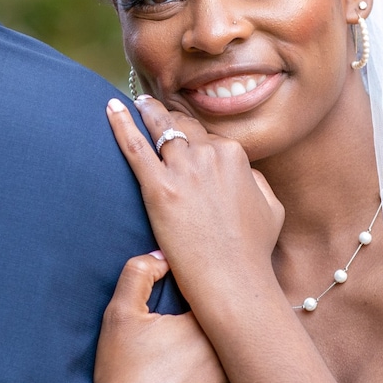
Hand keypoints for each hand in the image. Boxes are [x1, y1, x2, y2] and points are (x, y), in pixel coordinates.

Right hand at [89, 251, 239, 382]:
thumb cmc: (125, 377)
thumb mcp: (120, 317)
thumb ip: (138, 273)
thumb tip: (164, 254)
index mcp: (210, 319)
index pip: (223, 289)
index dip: (212, 288)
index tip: (200, 292)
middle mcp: (233, 347)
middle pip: (241, 320)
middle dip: (232, 314)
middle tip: (214, 316)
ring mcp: (240, 379)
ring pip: (250, 352)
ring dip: (244, 346)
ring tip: (223, 345)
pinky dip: (242, 380)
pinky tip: (226, 377)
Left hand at [105, 97, 285, 310]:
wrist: (232, 279)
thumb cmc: (253, 252)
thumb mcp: (271, 208)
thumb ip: (257, 182)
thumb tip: (246, 171)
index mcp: (236, 156)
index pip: (208, 135)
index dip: (193, 134)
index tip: (182, 131)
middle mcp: (210, 155)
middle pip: (184, 126)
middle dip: (169, 117)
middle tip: (153, 109)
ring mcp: (184, 170)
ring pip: (161, 128)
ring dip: (147, 111)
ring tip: (137, 103)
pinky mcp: (159, 188)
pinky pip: (134, 146)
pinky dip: (121, 123)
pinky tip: (110, 107)